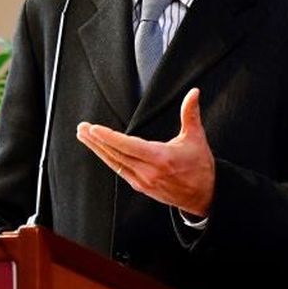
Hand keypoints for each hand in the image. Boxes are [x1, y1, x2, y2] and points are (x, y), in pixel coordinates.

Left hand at [75, 87, 215, 216]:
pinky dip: (108, 159)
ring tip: (84, 136)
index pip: (128, 146)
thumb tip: (193, 93)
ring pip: (115, 164)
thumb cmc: (200, 166)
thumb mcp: (197, 138)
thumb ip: (190, 113)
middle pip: (116, 154)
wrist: (205, 196)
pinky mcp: (141, 187)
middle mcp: (149, 172)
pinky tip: (100, 151)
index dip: (109, 138)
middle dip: (96, 141)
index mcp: (161, 158)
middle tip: (82, 128)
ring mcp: (143, 181)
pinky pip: (120, 171)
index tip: (94, 129)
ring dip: (98, 150)